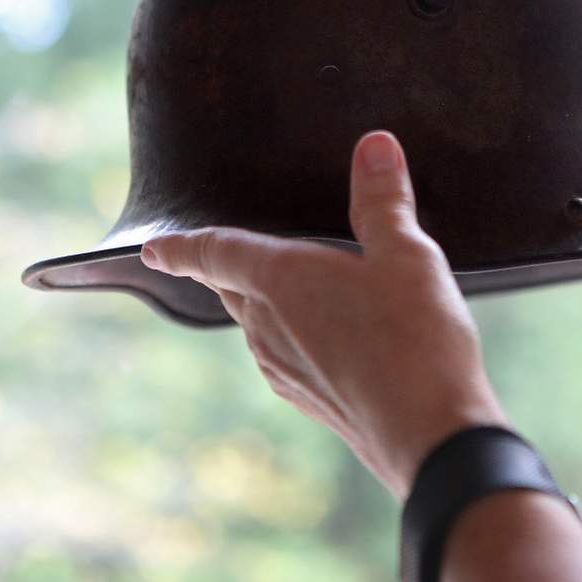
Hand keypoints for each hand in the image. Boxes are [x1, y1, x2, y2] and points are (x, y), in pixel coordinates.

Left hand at [140, 130, 508, 499]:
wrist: (430, 436)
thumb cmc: (416, 338)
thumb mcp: (407, 255)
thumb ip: (384, 201)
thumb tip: (374, 145)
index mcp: (281, 279)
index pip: (213, 251)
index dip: (179, 246)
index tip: (152, 248)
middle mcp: (267, 325)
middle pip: (229, 287)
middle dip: (220, 268)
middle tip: (217, 254)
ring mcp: (283, 367)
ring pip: (253, 323)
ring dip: (256, 301)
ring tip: (278, 286)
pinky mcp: (307, 398)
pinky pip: (278, 353)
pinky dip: (284, 332)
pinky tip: (319, 335)